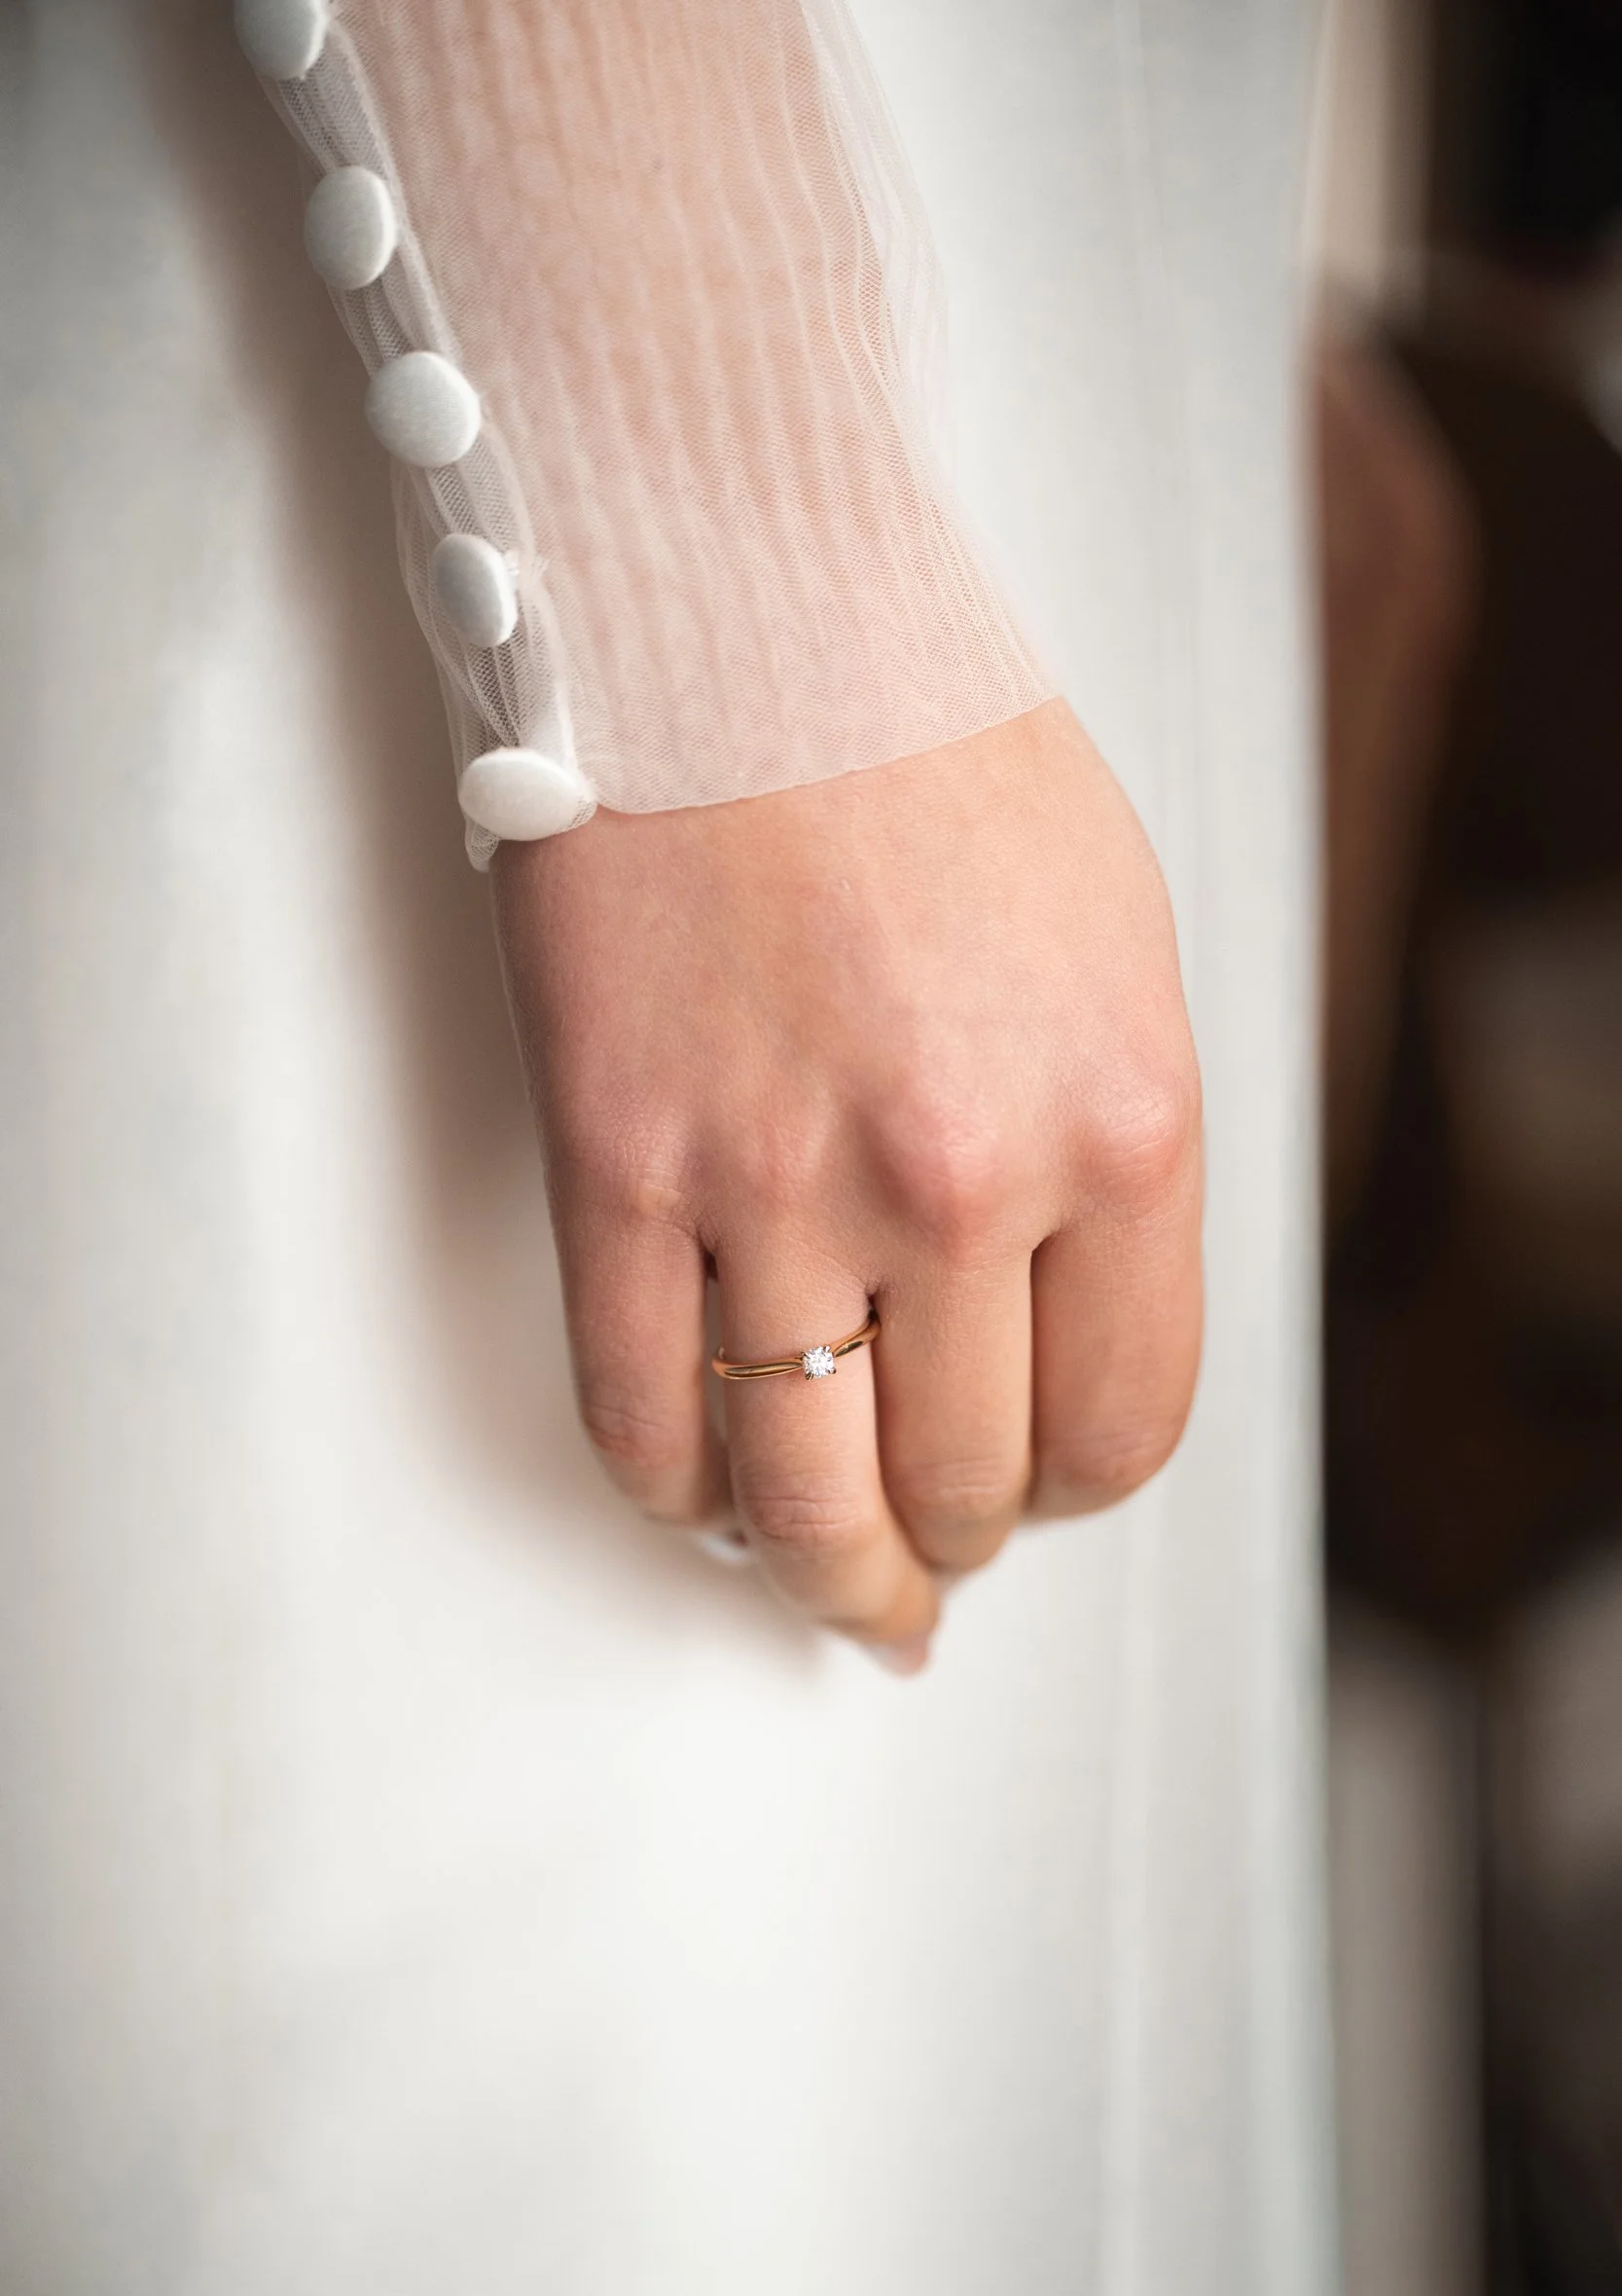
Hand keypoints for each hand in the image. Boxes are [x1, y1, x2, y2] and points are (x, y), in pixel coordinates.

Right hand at [493, 699, 1201, 1667]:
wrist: (741, 604)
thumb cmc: (937, 751)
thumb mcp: (1120, 949)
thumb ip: (1117, 1156)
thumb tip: (1067, 1332)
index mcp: (1121, 1123)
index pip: (1122, 1422)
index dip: (1080, 1485)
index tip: (1046, 1483)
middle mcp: (961, 1177)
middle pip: (965, 1481)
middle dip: (956, 1542)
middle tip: (935, 1551)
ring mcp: (776, 1178)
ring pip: (800, 1493)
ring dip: (824, 1571)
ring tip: (832, 1586)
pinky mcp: (616, 1161)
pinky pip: (633, 1406)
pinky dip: (669, 1488)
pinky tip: (694, 1493)